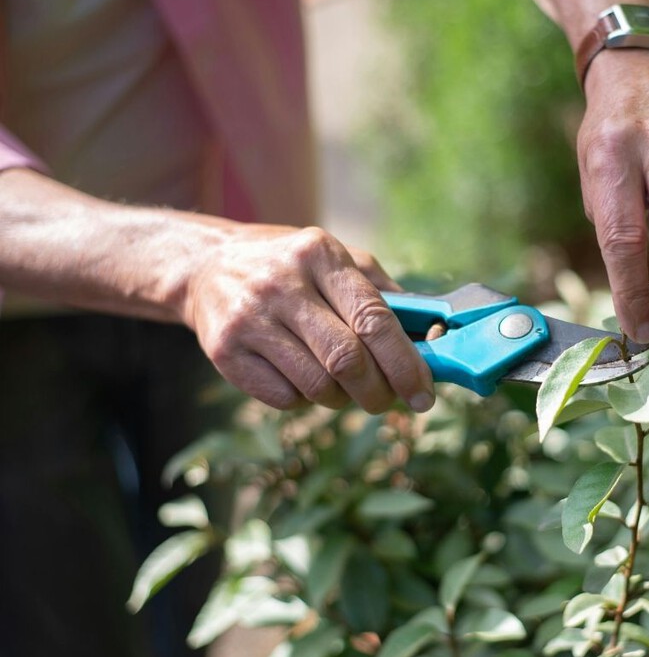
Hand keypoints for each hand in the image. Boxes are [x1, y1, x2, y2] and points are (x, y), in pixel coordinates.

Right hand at [184, 224, 434, 412]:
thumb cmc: (292, 268)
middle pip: (347, 360)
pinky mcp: (225, 353)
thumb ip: (384, 295)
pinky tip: (301, 377)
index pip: (373, 318)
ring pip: (317, 385)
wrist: (206, 266)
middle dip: (378, 392)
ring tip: (342, 385)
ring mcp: (249, 319)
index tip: (424, 394)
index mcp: (320, 255)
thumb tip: (434, 340)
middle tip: (388, 401)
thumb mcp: (338, 260)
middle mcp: (281, 284)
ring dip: (342, 398)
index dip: (405, 363)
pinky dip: (304, 400)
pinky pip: (285, 399)